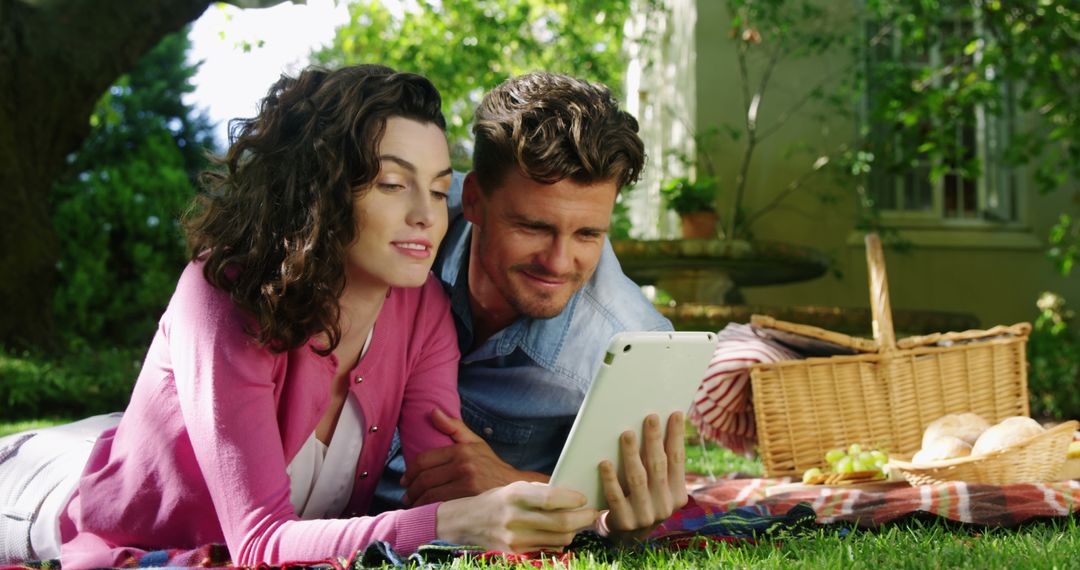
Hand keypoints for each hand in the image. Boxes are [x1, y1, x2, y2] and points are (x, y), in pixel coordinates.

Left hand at [402, 408, 546, 505]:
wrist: (514, 488)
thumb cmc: (491, 465)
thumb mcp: (475, 443)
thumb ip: (454, 427)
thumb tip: (433, 411)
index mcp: (461, 450)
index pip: (424, 459)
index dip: (410, 471)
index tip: (406, 480)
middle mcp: (464, 466)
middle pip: (425, 479)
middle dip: (411, 490)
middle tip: (407, 495)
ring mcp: (467, 485)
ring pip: (430, 495)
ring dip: (417, 502)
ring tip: (413, 505)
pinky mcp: (470, 502)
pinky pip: (441, 507)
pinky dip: (429, 511)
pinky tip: (425, 512)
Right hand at [436, 481, 597, 552]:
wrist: (465, 524)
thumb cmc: (495, 502)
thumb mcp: (513, 488)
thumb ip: (540, 491)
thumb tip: (571, 494)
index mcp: (514, 495)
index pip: (550, 499)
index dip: (572, 499)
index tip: (583, 498)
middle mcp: (513, 518)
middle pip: (560, 523)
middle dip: (582, 518)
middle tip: (591, 513)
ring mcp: (513, 540)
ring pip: (558, 540)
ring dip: (573, 531)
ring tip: (577, 523)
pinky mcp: (513, 555)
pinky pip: (546, 551)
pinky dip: (558, 543)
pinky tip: (559, 535)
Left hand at [597, 411, 687, 543]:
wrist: (627, 538)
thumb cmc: (642, 500)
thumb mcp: (657, 487)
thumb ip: (659, 465)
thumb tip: (657, 425)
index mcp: (678, 494)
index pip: (678, 460)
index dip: (677, 436)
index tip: (676, 413)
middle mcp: (665, 505)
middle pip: (659, 466)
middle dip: (654, 439)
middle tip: (649, 417)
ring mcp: (645, 516)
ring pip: (638, 479)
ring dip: (631, 455)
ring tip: (626, 434)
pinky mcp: (625, 522)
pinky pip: (615, 497)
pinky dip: (610, 479)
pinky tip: (604, 462)